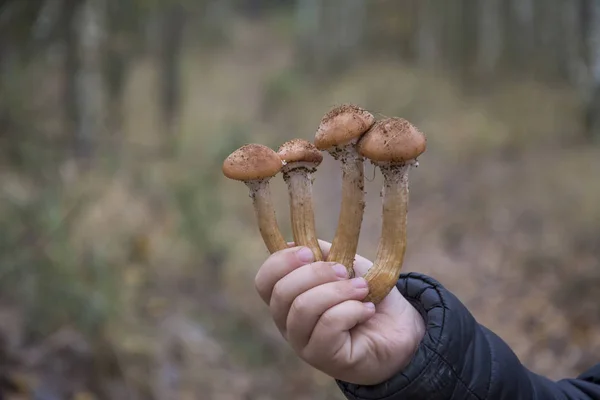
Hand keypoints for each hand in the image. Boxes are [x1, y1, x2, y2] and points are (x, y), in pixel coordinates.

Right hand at [254, 240, 425, 384]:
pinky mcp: (324, 358)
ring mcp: (303, 344)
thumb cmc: (366, 295)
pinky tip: (366, 310)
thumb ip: (322, 253)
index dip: (280, 262)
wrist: (400, 329)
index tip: (308, 252)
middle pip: (281, 293)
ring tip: (361, 288)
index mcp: (288, 299)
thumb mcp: (344, 265)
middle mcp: (288, 324)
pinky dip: (351, 310)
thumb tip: (296, 243)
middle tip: (344, 271)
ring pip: (303, 308)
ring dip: (337, 291)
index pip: (264, 281)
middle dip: (316, 273)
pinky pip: (328, 325)